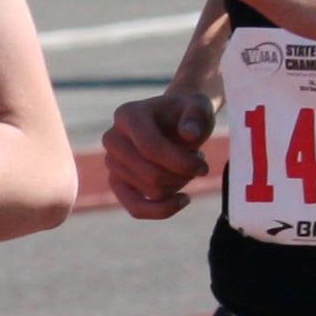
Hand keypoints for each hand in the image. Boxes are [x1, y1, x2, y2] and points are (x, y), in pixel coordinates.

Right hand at [103, 87, 217, 217]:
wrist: (174, 119)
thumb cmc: (187, 113)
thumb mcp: (199, 105)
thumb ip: (197, 116)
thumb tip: (189, 136)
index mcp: (127, 115)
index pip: (150, 148)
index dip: (181, 163)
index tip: (204, 167)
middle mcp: (112, 138)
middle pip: (151, 175)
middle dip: (182, 175)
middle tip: (200, 165)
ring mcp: (111, 162)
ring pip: (152, 191)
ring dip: (179, 184)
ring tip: (187, 167)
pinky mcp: (117, 181)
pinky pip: (136, 207)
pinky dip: (161, 210)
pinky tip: (183, 199)